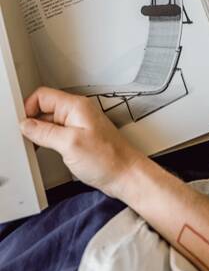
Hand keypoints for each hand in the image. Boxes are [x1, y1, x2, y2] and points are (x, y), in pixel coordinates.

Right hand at [21, 87, 144, 198]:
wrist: (125, 175)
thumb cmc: (107, 158)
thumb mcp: (70, 144)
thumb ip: (45, 132)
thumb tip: (26, 124)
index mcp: (76, 106)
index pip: (43, 96)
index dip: (28, 108)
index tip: (22, 125)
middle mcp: (77, 112)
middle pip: (45, 108)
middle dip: (32, 122)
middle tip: (26, 138)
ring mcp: (78, 125)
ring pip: (50, 121)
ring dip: (39, 132)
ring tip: (35, 146)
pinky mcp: (79, 137)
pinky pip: (57, 133)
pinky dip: (47, 140)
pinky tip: (45, 150)